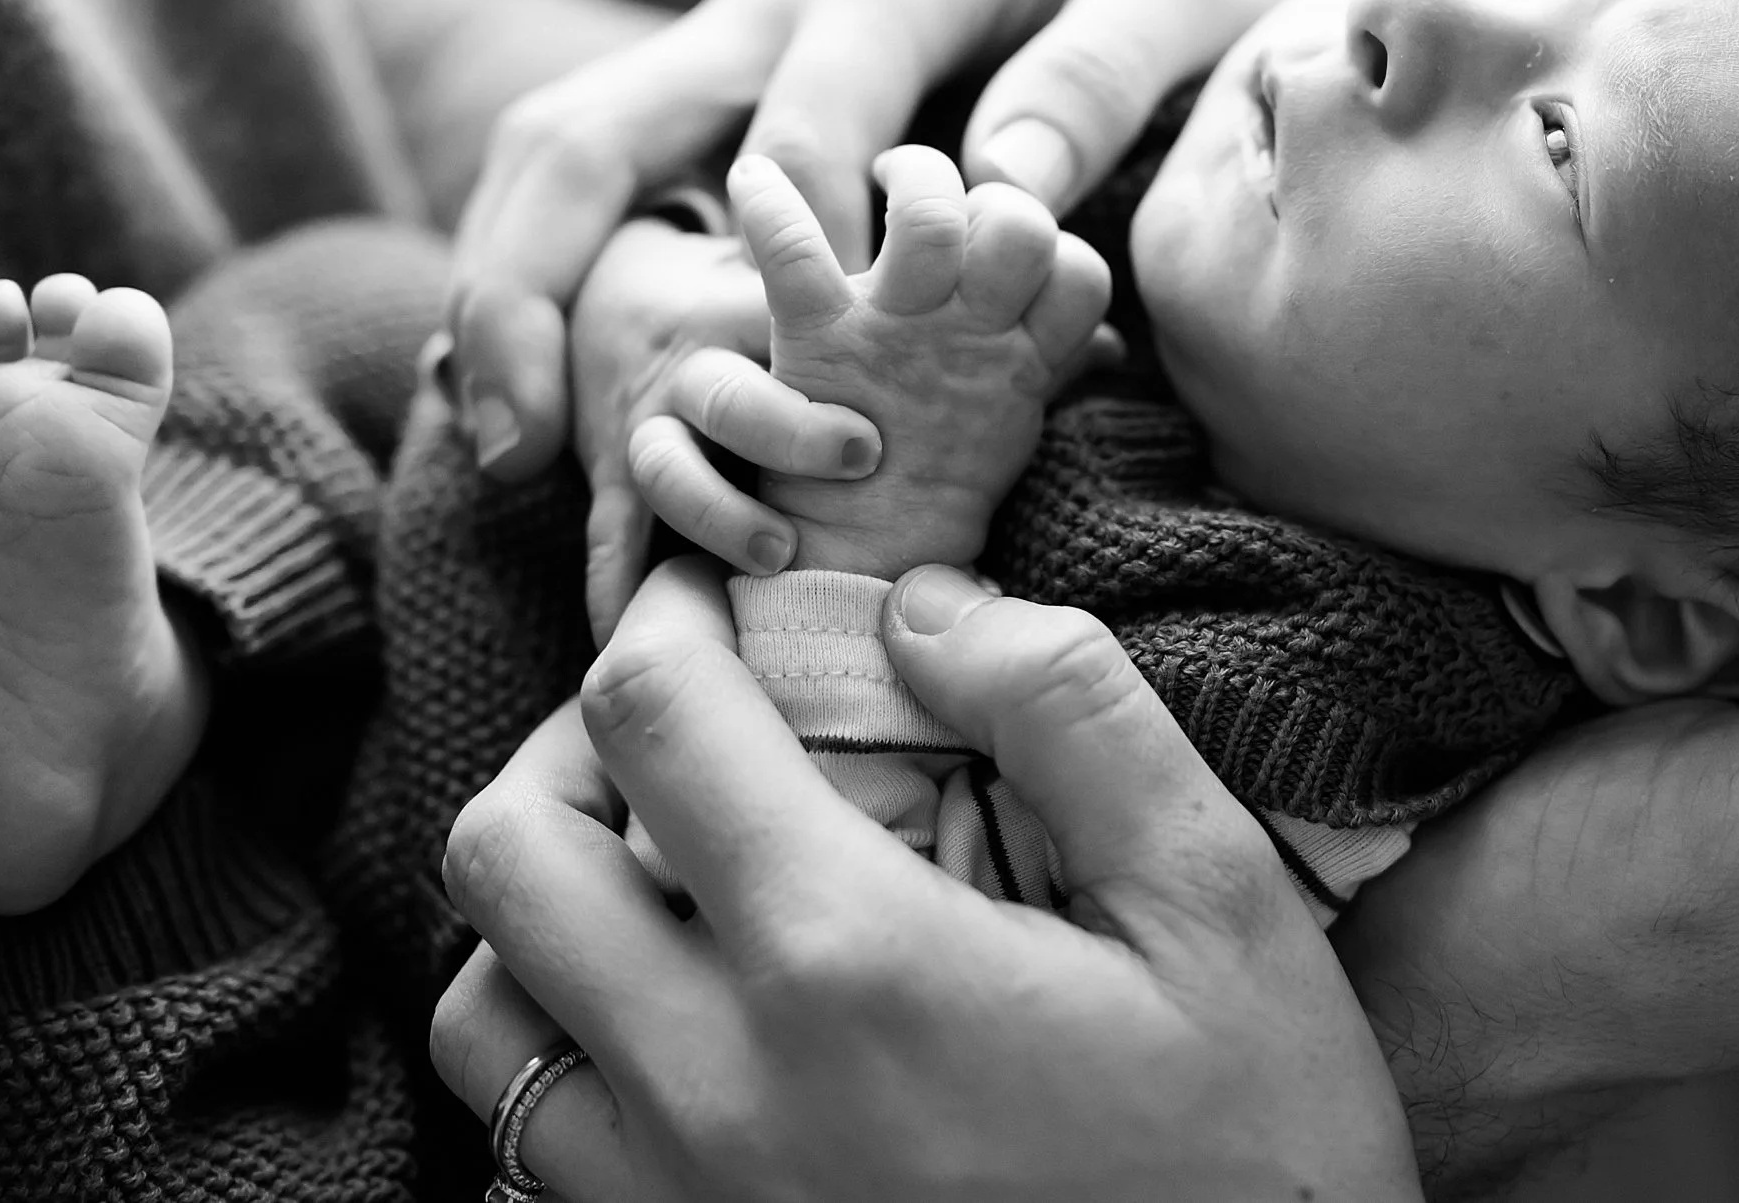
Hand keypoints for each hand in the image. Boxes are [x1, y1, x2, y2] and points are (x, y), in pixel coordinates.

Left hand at [432, 558, 1418, 1201]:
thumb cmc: (1256, 1159)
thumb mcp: (1221, 908)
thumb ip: (1073, 714)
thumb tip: (925, 607)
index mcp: (848, 961)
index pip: (651, 714)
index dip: (668, 611)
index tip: (720, 596)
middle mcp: (716, 1085)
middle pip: (506, 851)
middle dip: (575, 743)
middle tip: (689, 724)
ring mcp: (681, 1202)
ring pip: (482, 1013)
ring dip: (548, 909)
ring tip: (670, 872)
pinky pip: (533, 1146)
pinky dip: (566, 1047)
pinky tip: (690, 1020)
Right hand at [450, 0, 1404, 481]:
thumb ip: (1094, 79)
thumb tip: (994, 193)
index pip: (793, 132)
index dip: (782, 275)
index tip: (788, 401)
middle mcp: (783, 1)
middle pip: (596, 127)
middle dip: (535, 279)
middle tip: (520, 438)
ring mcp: (747, 50)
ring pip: (570, 155)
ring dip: (517, 289)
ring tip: (509, 440)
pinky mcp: (746, 101)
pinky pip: (613, 184)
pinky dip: (558, 281)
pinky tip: (540, 391)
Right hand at [563, 218, 880, 632]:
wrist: (626, 303)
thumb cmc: (754, 297)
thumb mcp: (826, 282)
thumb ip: (917, 292)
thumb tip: (1046, 295)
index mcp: (762, 310)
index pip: (804, 316)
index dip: (856, 334)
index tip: (908, 398)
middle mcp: (703, 361)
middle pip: (727, 391)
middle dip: (789, 430)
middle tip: (864, 453)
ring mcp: (654, 415)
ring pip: (664, 459)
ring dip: (719, 513)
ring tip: (780, 553)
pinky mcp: (619, 464)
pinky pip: (612, 525)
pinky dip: (617, 579)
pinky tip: (630, 622)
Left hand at [707, 147, 1108, 575]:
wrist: (863, 556)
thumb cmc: (937, 479)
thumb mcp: (1012, 421)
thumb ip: (1057, 366)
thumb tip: (1107, 343)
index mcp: (1016, 356)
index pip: (1081, 271)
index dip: (1060, 246)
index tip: (1010, 246)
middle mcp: (964, 334)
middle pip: (1019, 226)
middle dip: (997, 198)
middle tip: (953, 207)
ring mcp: (894, 333)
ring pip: (933, 220)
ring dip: (919, 179)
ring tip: (892, 179)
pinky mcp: (820, 340)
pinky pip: (794, 255)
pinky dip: (768, 206)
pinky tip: (751, 175)